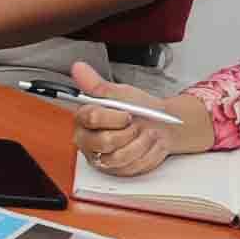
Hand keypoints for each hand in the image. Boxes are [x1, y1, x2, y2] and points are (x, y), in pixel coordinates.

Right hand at [68, 66, 214, 176]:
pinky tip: (149, 145)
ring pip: (119, 157)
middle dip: (129, 132)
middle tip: (138, 124)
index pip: (92, 117)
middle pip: (105, 141)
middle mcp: (88, 141)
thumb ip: (97, 84)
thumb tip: (78, 67)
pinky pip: (131, 167)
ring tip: (147, 133)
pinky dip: (147, 154)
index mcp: (84, 119)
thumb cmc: (138, 109)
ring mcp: (101, 158)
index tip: (128, 113)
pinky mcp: (115, 171)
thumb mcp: (120, 93)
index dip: (114, 116)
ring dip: (140, 143)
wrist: (161, 124)